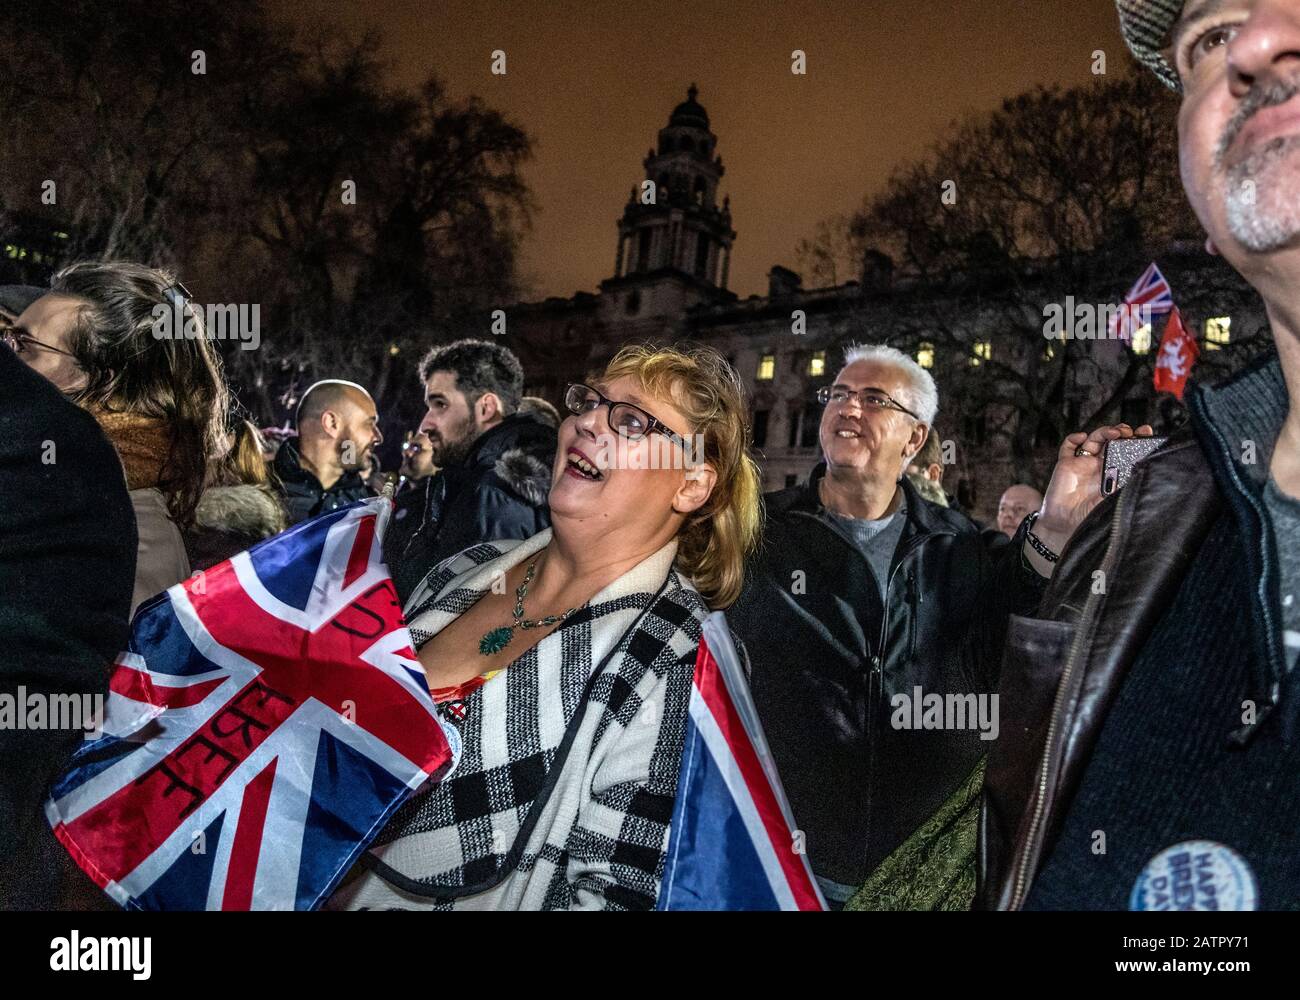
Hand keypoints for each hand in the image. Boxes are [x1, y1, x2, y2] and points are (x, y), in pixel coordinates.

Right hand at [1034, 423, 1154, 551]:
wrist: (1065, 525)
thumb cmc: (1090, 516)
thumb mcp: (1115, 500)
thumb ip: (1125, 485)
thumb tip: (1142, 471)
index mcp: (1114, 472)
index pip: (1127, 449)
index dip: (1136, 438)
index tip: (1146, 431)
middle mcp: (1099, 465)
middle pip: (1111, 440)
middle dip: (1121, 431)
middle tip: (1129, 432)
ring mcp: (1082, 463)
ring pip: (1093, 439)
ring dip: (1103, 432)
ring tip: (1114, 432)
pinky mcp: (1066, 464)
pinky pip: (1068, 446)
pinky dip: (1074, 438)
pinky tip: (1082, 437)